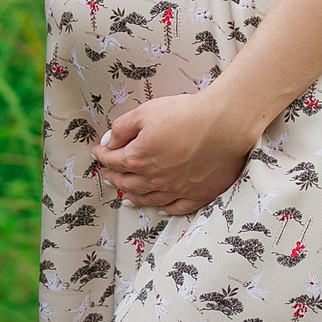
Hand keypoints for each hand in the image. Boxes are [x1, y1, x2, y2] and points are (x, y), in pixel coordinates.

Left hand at [93, 91, 259, 216]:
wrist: (222, 125)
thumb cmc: (185, 115)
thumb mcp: (145, 112)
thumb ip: (122, 128)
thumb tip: (109, 141)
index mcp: (138, 158)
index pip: (114, 160)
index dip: (103, 156)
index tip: (99, 152)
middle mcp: (154, 179)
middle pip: (128, 183)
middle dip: (115, 178)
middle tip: (108, 176)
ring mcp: (176, 190)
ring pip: (149, 199)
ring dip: (134, 197)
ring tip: (126, 196)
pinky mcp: (198, 194)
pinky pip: (178, 208)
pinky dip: (166, 209)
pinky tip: (162, 209)